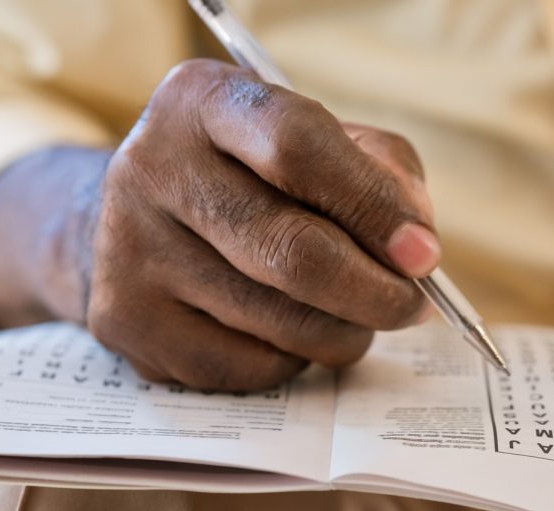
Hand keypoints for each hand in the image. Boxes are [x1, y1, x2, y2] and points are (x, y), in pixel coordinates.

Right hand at [82, 60, 436, 389]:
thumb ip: (379, 170)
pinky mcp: (128, 321)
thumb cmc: (252, 176)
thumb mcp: (314, 138)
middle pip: (291, 251)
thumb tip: (415, 247)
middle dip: (374, 292)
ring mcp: (131, 250)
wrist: (134, 219)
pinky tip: (289, 334)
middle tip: (411, 307)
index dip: (373, 205)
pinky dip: (292, 361)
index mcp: (203, 101)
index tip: (424, 253)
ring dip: (342, 333)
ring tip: (354, 318)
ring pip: (278, 322)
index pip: (298, 146)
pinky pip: (246, 367)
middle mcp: (152, 168)